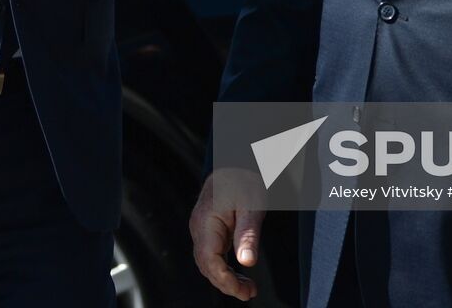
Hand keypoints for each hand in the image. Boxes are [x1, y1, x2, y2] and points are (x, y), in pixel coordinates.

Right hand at [190, 170, 265, 301]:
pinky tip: (238, 273)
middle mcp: (198, 227)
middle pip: (207, 265)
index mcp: (205, 222)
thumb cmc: (245, 179)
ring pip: (207, 262)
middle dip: (227, 283)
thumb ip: (248, 234)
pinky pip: (211, 254)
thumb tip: (248, 263)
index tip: (244, 291)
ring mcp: (201, 228)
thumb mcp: (252, 205)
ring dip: (225, 278)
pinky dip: (223, 268)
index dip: (225, 280)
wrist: (237, 159)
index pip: (210, 261)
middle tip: (249, 293)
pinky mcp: (207, 228)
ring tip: (247, 288)